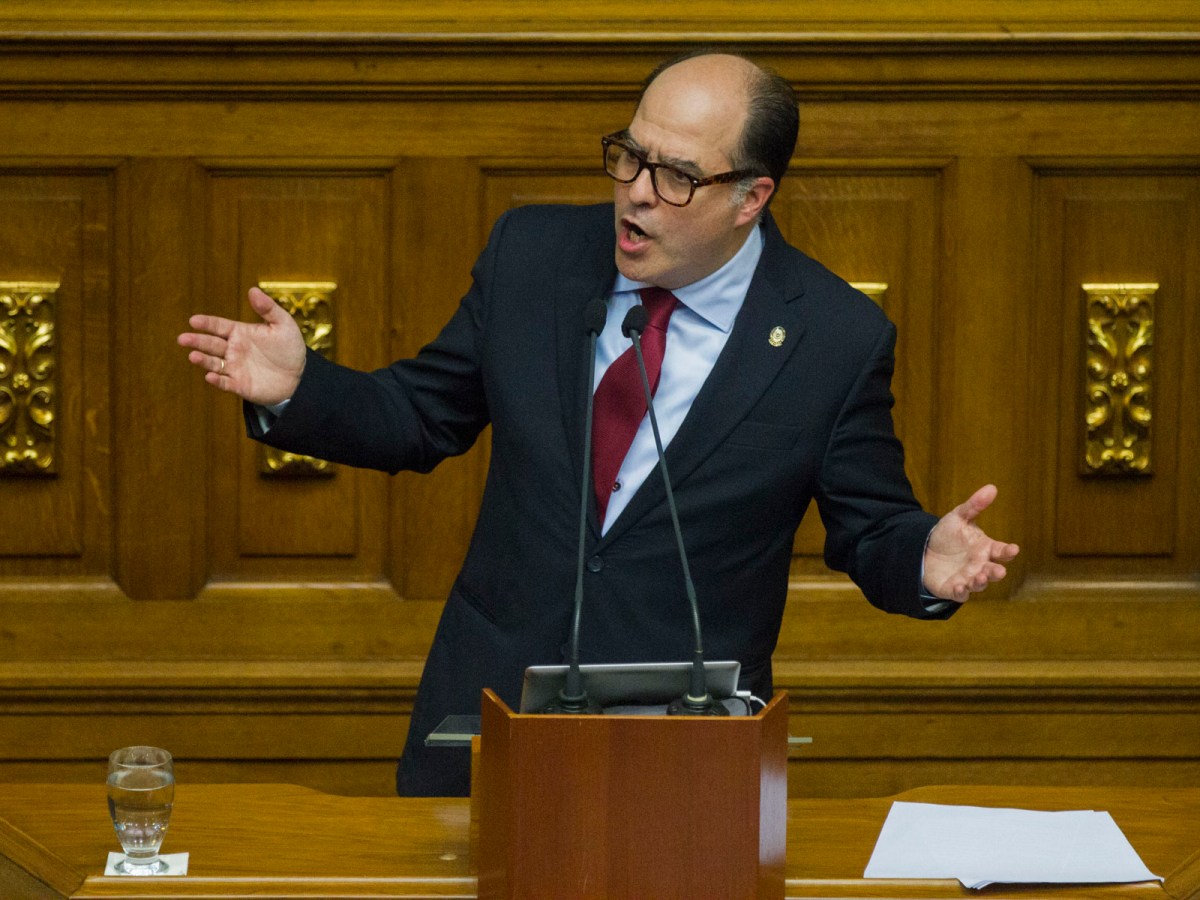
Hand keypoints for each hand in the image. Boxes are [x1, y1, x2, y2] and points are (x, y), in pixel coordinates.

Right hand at [178, 287, 306, 405]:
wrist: (300, 376)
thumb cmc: (289, 349)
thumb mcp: (283, 325)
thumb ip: (268, 308)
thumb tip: (253, 290)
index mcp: (240, 333)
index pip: (219, 326)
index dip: (206, 323)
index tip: (193, 321)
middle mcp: (233, 349)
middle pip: (211, 344)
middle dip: (197, 341)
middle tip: (182, 339)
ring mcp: (235, 368)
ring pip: (214, 363)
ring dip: (203, 360)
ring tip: (193, 356)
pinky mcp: (240, 385)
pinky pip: (225, 383)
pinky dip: (217, 380)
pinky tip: (210, 376)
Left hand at [922, 484, 1018, 602]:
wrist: (924, 550)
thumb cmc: (948, 535)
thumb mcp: (958, 517)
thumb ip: (974, 505)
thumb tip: (992, 487)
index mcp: (986, 548)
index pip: (1001, 551)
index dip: (1008, 551)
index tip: (1013, 549)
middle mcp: (980, 565)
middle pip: (993, 571)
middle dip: (996, 572)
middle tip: (998, 571)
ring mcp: (968, 578)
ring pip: (979, 584)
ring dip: (981, 582)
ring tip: (979, 577)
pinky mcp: (953, 588)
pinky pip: (960, 594)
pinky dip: (961, 592)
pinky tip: (960, 587)